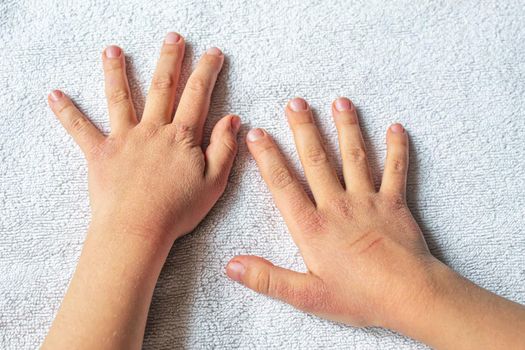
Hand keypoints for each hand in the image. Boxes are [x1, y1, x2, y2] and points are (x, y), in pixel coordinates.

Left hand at [48, 34, 239, 242]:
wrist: (137, 230)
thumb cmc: (177, 210)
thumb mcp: (214, 182)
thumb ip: (224, 147)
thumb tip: (233, 119)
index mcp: (181, 136)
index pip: (198, 95)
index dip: (207, 71)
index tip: (213, 53)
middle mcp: (152, 129)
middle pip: (162, 86)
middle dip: (170, 59)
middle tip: (173, 37)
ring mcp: (125, 138)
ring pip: (120, 97)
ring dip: (117, 71)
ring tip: (113, 50)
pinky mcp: (100, 153)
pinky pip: (80, 129)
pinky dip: (67, 112)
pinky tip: (54, 95)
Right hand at [226, 97, 440, 326]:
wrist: (409, 296)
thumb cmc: (359, 297)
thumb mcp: (307, 296)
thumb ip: (268, 278)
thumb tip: (232, 266)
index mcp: (313, 226)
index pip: (283, 184)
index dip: (267, 157)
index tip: (257, 133)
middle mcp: (338, 205)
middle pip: (317, 159)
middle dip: (304, 129)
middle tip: (296, 102)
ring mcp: (367, 200)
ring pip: (354, 156)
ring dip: (346, 127)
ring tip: (340, 101)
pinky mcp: (394, 203)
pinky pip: (396, 170)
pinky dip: (396, 149)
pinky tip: (395, 128)